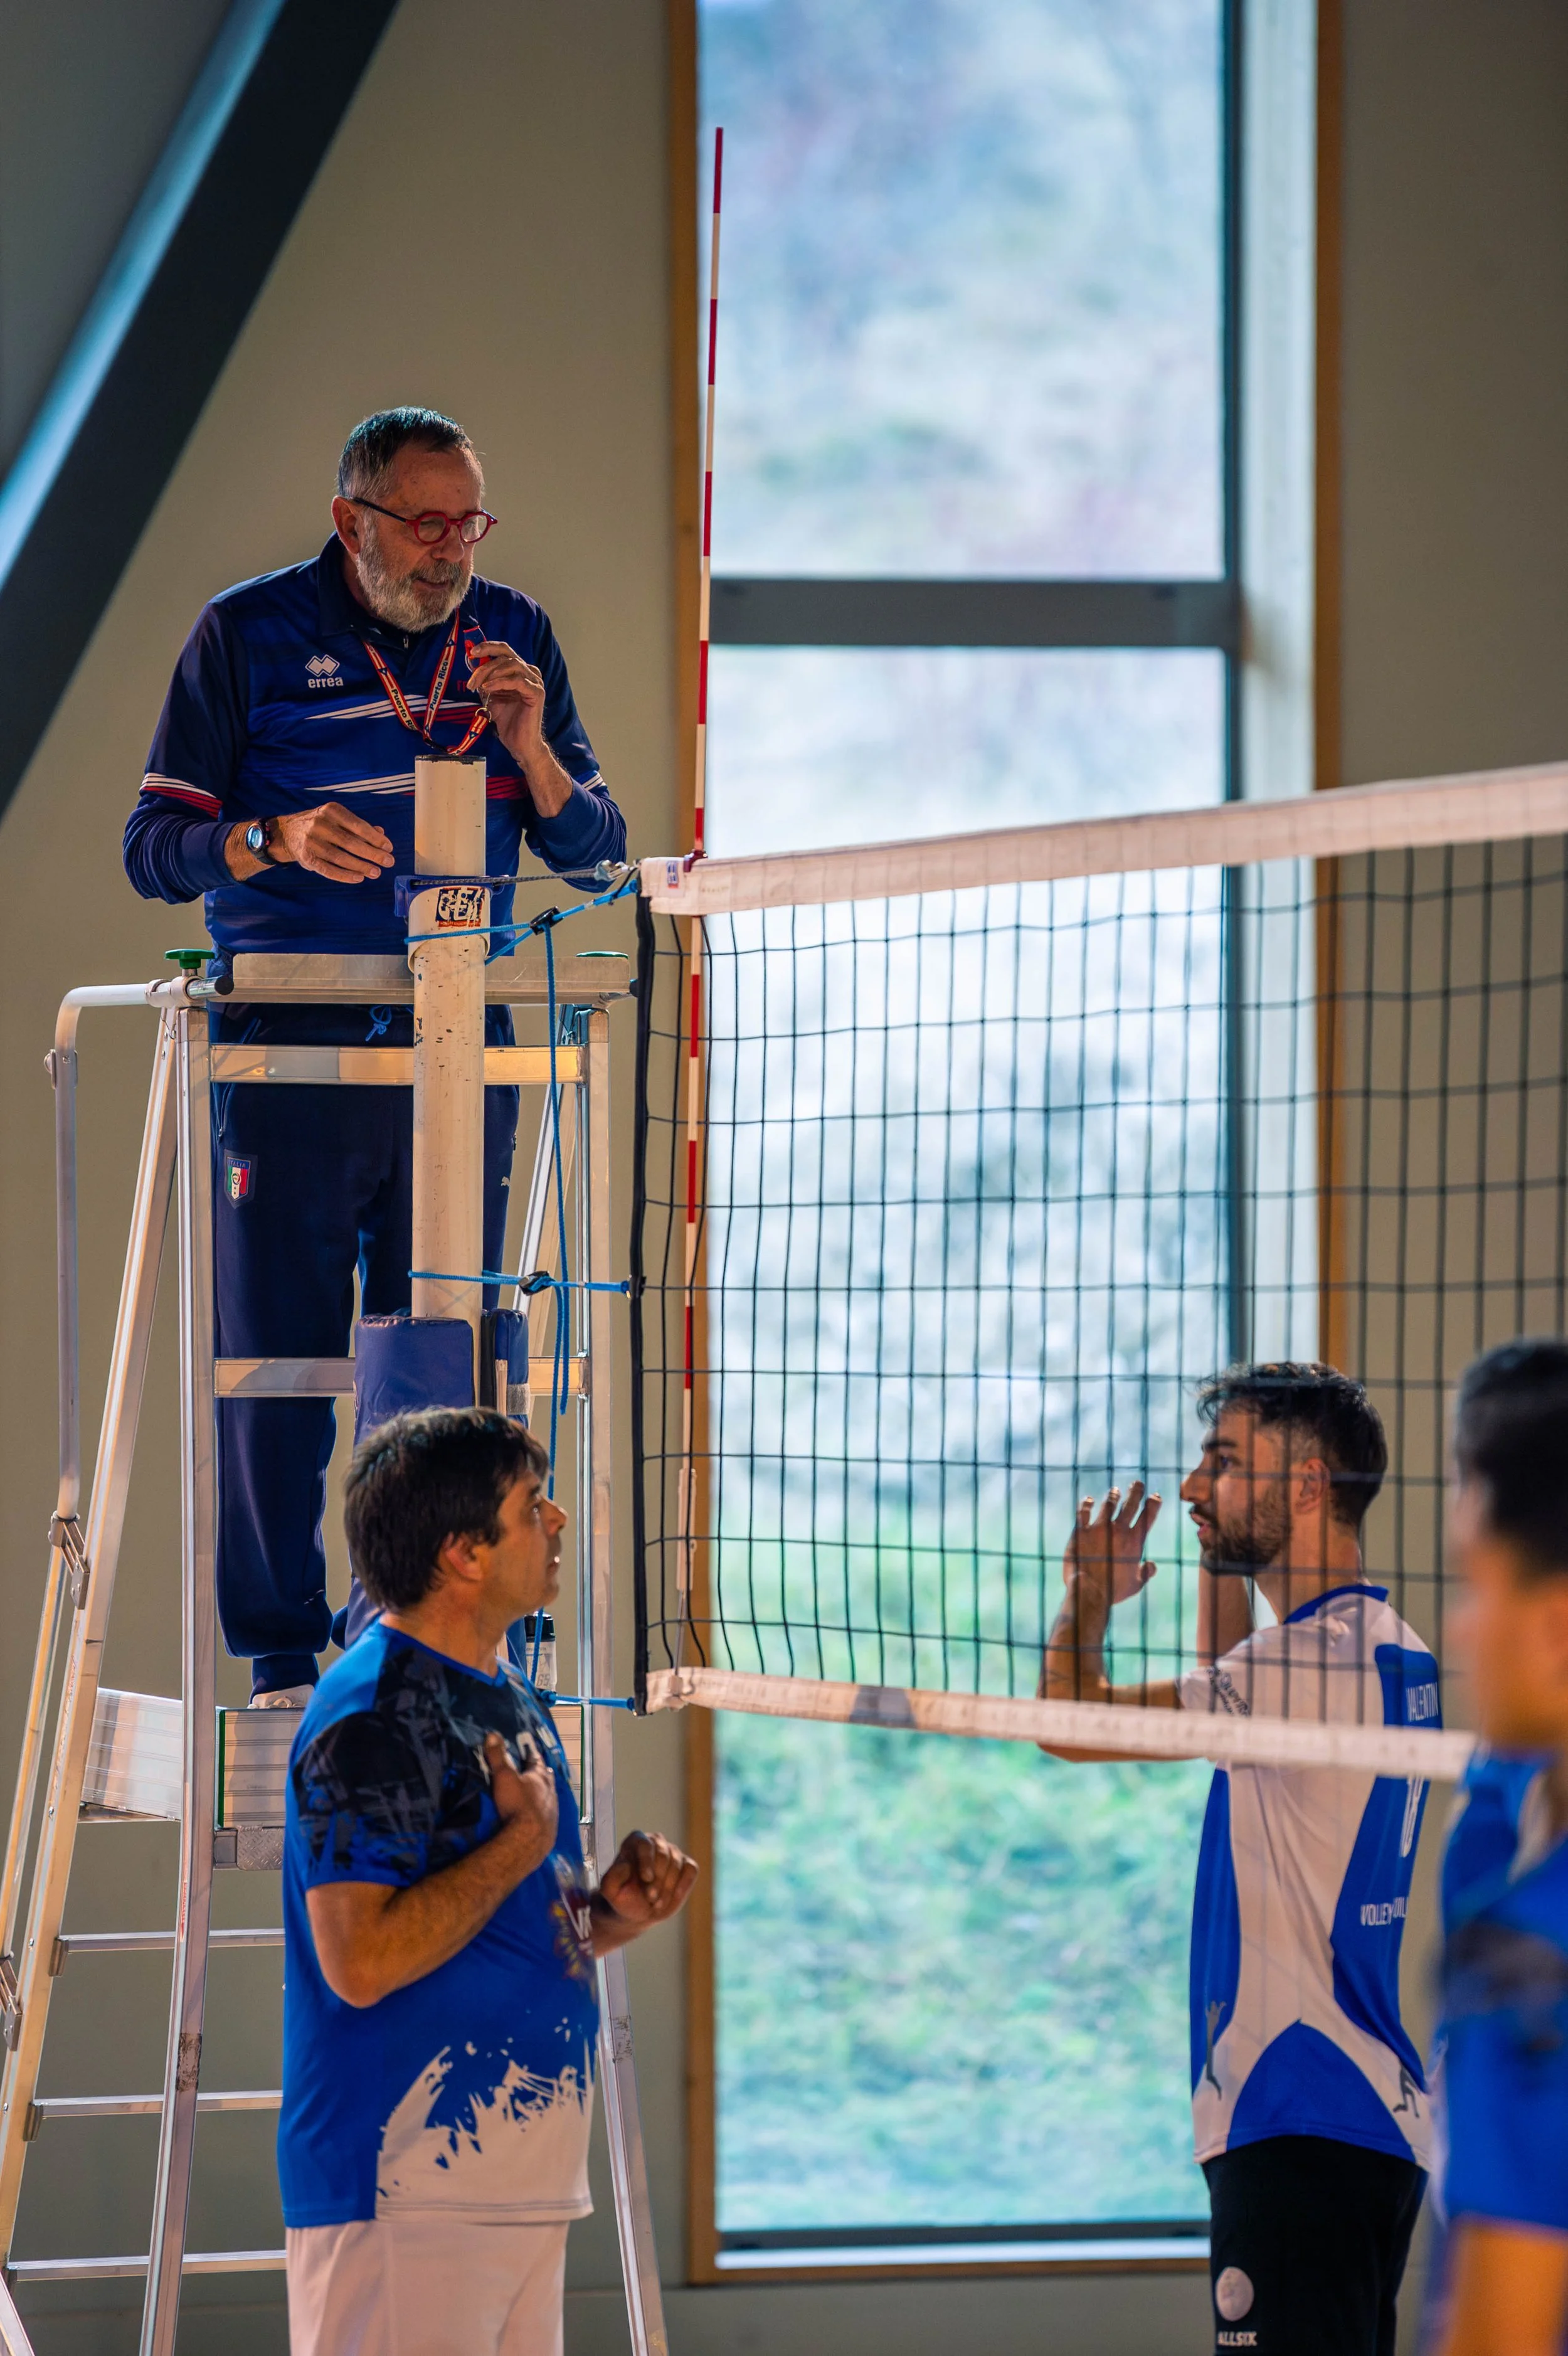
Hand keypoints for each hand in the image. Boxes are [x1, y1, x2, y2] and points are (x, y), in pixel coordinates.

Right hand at [226, 803, 394, 883]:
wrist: (287, 832)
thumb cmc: (321, 825)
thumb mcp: (337, 819)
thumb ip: (358, 826)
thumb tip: (381, 835)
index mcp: (331, 810)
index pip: (358, 825)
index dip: (375, 838)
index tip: (389, 847)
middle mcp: (320, 824)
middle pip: (351, 842)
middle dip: (372, 854)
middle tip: (388, 862)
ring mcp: (311, 841)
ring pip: (340, 857)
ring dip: (361, 866)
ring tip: (376, 872)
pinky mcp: (306, 857)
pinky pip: (328, 869)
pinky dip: (344, 875)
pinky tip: (358, 878)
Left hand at [465, 638, 546, 765]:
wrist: (520, 743)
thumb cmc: (507, 721)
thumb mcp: (491, 695)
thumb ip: (486, 680)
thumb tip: (473, 665)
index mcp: (520, 671)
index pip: (504, 651)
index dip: (488, 647)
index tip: (472, 652)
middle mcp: (530, 672)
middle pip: (506, 655)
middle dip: (485, 665)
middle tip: (472, 679)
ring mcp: (535, 682)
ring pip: (512, 664)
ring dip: (491, 673)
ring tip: (479, 686)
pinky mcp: (536, 692)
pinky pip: (517, 680)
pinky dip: (500, 682)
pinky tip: (488, 688)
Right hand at [484, 1730, 557, 1866]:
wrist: (530, 1838)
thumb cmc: (517, 1804)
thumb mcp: (504, 1777)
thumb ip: (498, 1756)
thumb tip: (493, 1734)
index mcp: (540, 1777)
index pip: (536, 1761)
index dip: (533, 1754)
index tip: (531, 1749)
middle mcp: (550, 1791)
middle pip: (547, 1778)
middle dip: (542, 1773)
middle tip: (540, 1769)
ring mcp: (553, 1810)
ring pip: (551, 1796)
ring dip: (545, 1792)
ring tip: (541, 1790)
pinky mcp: (551, 1827)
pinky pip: (549, 1814)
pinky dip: (544, 1810)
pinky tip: (541, 1814)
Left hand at [597, 1830, 697, 1932]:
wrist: (637, 1911)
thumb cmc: (622, 1897)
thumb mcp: (610, 1891)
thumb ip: (612, 1878)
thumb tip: (625, 1865)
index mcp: (634, 1842)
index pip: (644, 1843)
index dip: (647, 1860)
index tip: (647, 1878)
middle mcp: (655, 1842)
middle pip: (663, 1853)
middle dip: (658, 1879)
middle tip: (651, 1897)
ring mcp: (672, 1853)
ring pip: (677, 1863)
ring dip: (668, 1887)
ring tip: (656, 1903)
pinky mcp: (686, 1865)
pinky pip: (691, 1869)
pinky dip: (684, 1884)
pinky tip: (674, 1897)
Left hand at [1062, 1482, 1160, 1613]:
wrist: (1090, 1590)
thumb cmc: (1114, 1590)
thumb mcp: (1136, 1584)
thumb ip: (1145, 1573)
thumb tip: (1152, 1565)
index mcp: (1135, 1541)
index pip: (1148, 1516)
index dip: (1153, 1504)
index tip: (1155, 1496)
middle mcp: (1119, 1530)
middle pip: (1131, 1504)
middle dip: (1136, 1491)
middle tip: (1138, 1483)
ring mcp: (1100, 1528)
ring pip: (1109, 1503)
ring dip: (1114, 1495)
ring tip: (1115, 1491)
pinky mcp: (1081, 1531)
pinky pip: (1084, 1511)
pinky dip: (1087, 1504)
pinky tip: (1089, 1500)